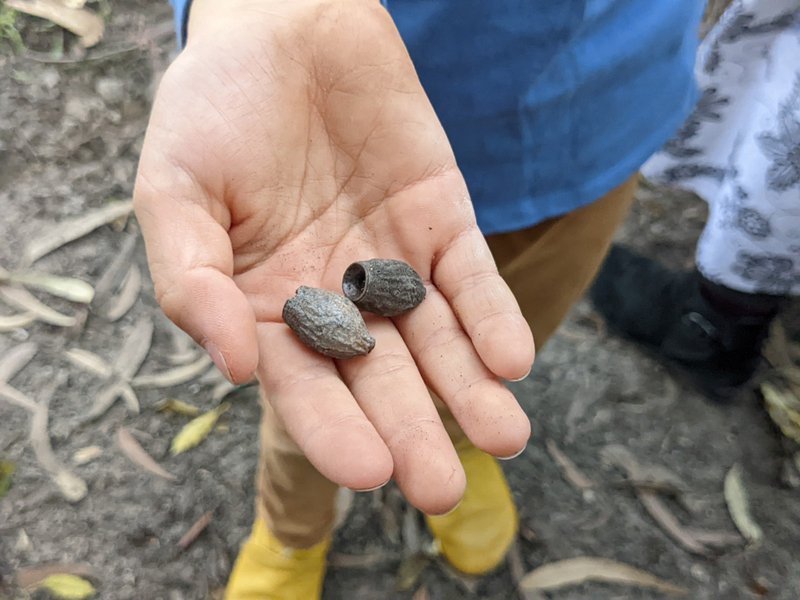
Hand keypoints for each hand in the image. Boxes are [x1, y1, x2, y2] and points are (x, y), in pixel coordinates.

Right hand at [133, 0, 533, 513]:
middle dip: (412, 429)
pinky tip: (510, 359)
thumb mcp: (174, 192)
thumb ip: (189, 282)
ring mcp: (393, 259)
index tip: (369, 470)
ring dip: (470, 389)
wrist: (283, 23)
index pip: (304, 383)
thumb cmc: (214, 107)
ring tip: (505, 438)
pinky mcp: (441, 218)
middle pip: (379, 376)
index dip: (333, 428)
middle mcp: (336, 294)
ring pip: (437, 339)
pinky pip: (470, 276)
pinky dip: (491, 315)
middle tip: (441, 488)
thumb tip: (236, 367)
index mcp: (268, 305)